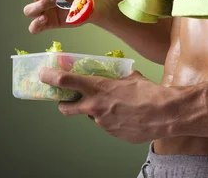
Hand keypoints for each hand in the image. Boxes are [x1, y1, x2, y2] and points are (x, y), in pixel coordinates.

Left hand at [39, 67, 178, 143]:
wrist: (164, 114)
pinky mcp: (112, 133)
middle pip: (66, 107)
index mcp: (97, 88)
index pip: (65, 81)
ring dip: (96, 110)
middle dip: (64, 103)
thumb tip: (115, 75)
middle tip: (69, 98)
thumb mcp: (130, 77)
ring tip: (115, 105)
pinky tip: (126, 114)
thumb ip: (116, 77)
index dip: (50, 77)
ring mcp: (102, 123)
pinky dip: (111, 118)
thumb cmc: (149, 93)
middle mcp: (95, 107)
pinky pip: (106, 124)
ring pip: (91, 116)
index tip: (43, 74)